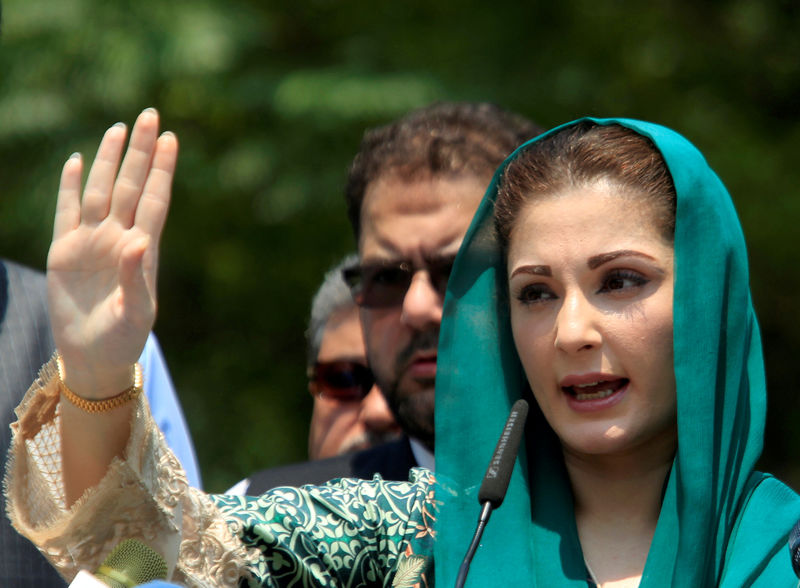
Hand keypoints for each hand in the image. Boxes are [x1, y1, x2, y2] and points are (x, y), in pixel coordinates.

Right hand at [47, 108, 177, 397]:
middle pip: (131, 185)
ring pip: (102, 190)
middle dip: (140, 151)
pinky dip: (71, 185)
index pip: (154, 199)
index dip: (162, 169)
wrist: (94, 355)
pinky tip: (78, 161)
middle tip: (150, 115)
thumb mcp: (136, 312)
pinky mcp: (65, 250)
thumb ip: (137, 277)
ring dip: (110, 160)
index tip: (171, 139)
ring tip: (120, 129)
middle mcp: (119, 237)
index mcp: (142, 249)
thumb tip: (139, 240)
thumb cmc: (123, 337)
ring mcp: (92, 241)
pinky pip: (67, 210)